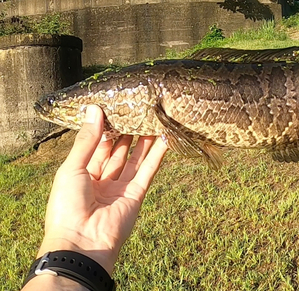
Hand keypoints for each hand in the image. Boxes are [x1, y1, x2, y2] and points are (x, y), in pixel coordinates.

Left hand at [37, 105, 167, 273]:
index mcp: (82, 174)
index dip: (106, 128)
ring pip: (136, 159)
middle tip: (138, 110)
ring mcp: (121, 188)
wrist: (81, 242)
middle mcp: (103, 180)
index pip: (97, 146)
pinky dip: (157, 155)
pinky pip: (148, 171)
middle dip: (127, 132)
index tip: (115, 107)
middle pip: (119, 151)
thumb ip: (87, 140)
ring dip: (145, 140)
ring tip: (154, 118)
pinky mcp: (137, 194)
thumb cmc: (67, 206)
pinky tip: (165, 138)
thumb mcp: (72, 167)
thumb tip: (95, 110)